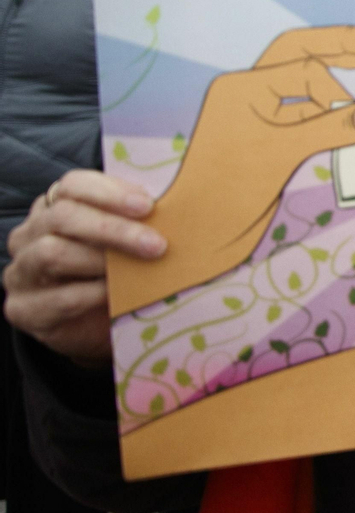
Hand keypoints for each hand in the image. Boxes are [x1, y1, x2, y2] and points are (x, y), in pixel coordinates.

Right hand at [4, 172, 164, 365]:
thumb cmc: (112, 272)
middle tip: (157, 243)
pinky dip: (94, 294)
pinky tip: (118, 295)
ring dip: (102, 260)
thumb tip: (177, 207)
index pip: (72, 185)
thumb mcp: (123, 242)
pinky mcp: (23, 309)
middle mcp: (29, 235)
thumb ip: (136, 221)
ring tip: (139, 268)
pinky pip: (58, 297)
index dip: (109, 192)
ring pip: (53, 253)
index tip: (148, 205)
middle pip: (64, 217)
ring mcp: (20, 272)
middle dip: (114, 228)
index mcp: (54, 207)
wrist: (92, 326)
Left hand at [107, 25, 354, 315]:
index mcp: (243, 86)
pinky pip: (304, 115)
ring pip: (303, 84)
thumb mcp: (283, 153)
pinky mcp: (267, 139)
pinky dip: (328, 115)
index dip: (336, 90)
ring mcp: (257, 115)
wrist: (198, 234)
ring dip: (334, 83)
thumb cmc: (228, 190)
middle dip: (338, 46)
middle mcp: (249, 92)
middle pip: (299, 53)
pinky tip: (350, 121)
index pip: (304, 69)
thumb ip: (333, 128)